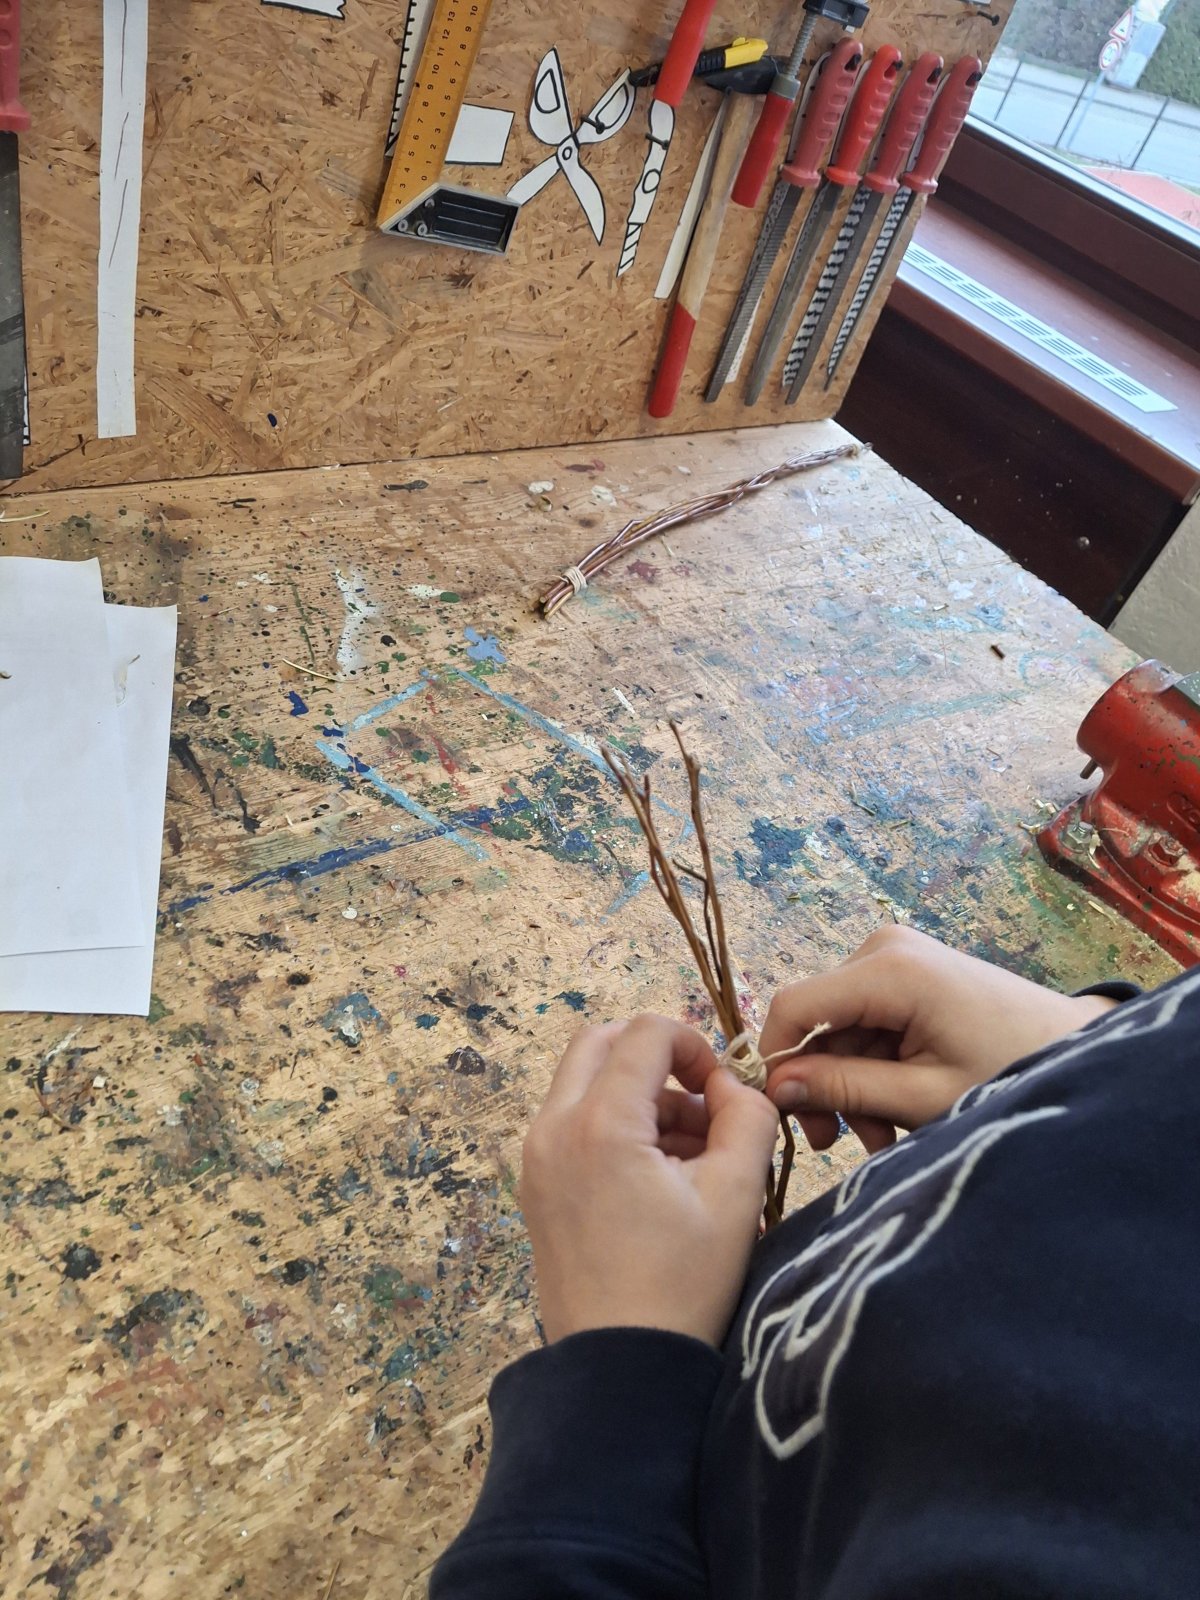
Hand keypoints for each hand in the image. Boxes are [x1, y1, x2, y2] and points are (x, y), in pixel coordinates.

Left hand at [520, 1015, 779, 1346]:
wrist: (619, 1371)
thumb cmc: (682, 1285)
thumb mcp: (736, 1195)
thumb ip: (746, 1117)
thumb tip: (732, 1085)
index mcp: (600, 1123)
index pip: (646, 1033)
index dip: (695, 1045)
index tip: (724, 1090)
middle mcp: (553, 1128)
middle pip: (601, 1043)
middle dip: (657, 1058)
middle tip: (701, 1104)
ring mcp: (535, 1157)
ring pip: (585, 1082)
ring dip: (638, 1093)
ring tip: (691, 1155)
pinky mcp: (535, 1185)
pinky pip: (573, 1122)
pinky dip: (615, 1124)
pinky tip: (659, 1177)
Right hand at [760, 926, 1116, 1155]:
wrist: (1075, 1051)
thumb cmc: (1008, 1073)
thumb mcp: (922, 1096)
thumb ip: (846, 1090)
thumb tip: (774, 1089)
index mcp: (889, 969)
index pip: (793, 1007)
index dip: (775, 1061)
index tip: (782, 1117)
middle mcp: (882, 949)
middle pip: (816, 1022)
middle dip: (824, 1085)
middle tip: (838, 1143)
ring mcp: (895, 958)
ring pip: (837, 1031)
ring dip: (850, 1086)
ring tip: (881, 1137)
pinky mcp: (906, 974)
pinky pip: (863, 1025)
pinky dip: (870, 1069)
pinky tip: (893, 1110)